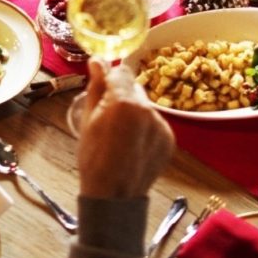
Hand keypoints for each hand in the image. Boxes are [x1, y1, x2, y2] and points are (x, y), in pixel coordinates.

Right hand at [77, 61, 174, 201]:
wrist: (114, 197)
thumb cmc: (94, 159)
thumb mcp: (88, 120)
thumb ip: (96, 86)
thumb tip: (97, 61)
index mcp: (124, 102)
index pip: (121, 72)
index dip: (110, 80)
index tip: (103, 91)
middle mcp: (147, 109)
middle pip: (134, 88)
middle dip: (122, 97)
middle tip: (109, 120)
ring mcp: (161, 125)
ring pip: (146, 106)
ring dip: (135, 113)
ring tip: (122, 137)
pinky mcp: (170, 138)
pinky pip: (156, 123)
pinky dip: (146, 129)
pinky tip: (134, 146)